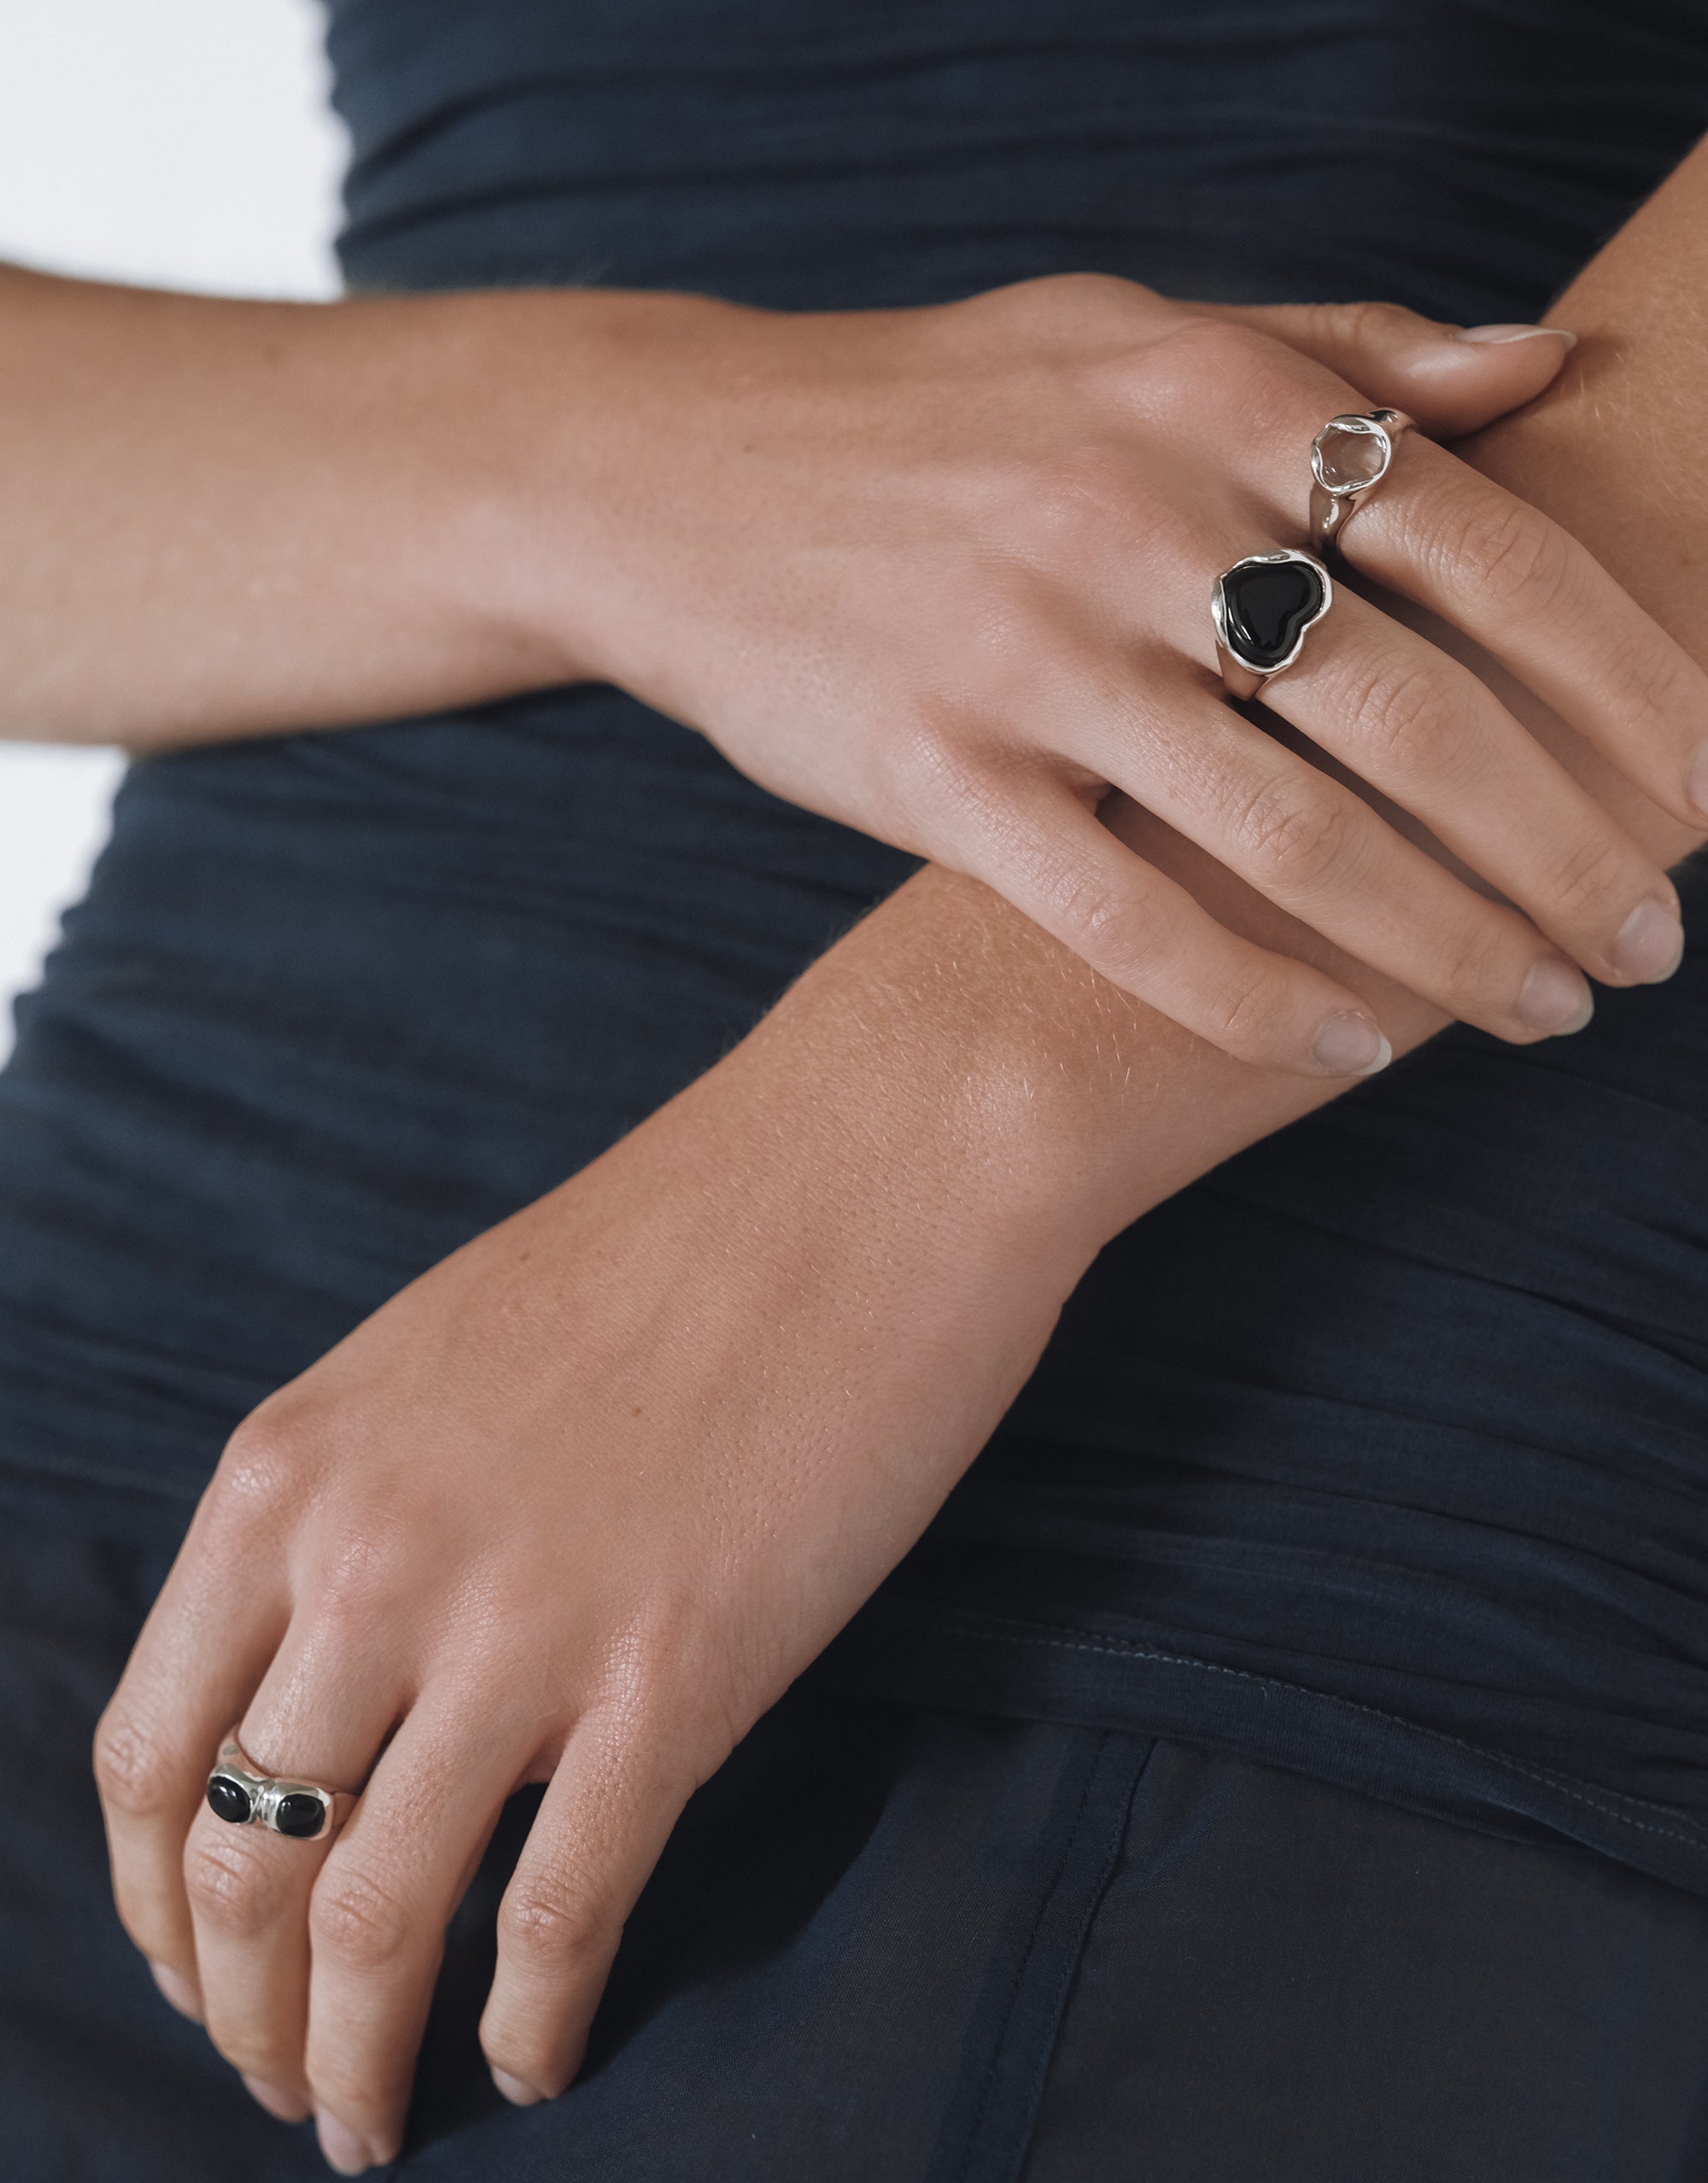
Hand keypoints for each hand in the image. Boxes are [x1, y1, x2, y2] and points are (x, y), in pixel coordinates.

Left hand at [91, 995, 1087, 2171]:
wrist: (868, 1161)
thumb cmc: (673, 1243)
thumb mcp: (439, 1354)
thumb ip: (356, 1507)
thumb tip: (329, 1675)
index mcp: (293, 1471)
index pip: (145, 1750)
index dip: (155, 1903)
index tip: (197, 1968)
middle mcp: (372, 1560)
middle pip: (238, 1865)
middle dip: (238, 2014)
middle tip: (276, 2082)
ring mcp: (523, 1624)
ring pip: (369, 1921)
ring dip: (350, 2060)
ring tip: (367, 2122)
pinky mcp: (678, 1676)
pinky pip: (561, 1912)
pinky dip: (531, 2021)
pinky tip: (534, 2061)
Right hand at [541, 279, 1703, 1070]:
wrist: (677, 475)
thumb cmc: (928, 413)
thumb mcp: (1132, 332)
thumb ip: (1341, 350)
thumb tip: (1544, 367)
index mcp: (1215, 400)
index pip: (1492, 554)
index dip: (1627, 686)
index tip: (1705, 789)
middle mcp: (1139, 522)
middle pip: (1423, 721)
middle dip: (1566, 853)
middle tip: (1642, 945)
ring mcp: (1034, 657)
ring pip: (1298, 842)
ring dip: (1445, 948)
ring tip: (1532, 1013)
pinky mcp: (939, 779)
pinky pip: (1132, 922)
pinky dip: (1257, 1002)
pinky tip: (1346, 1053)